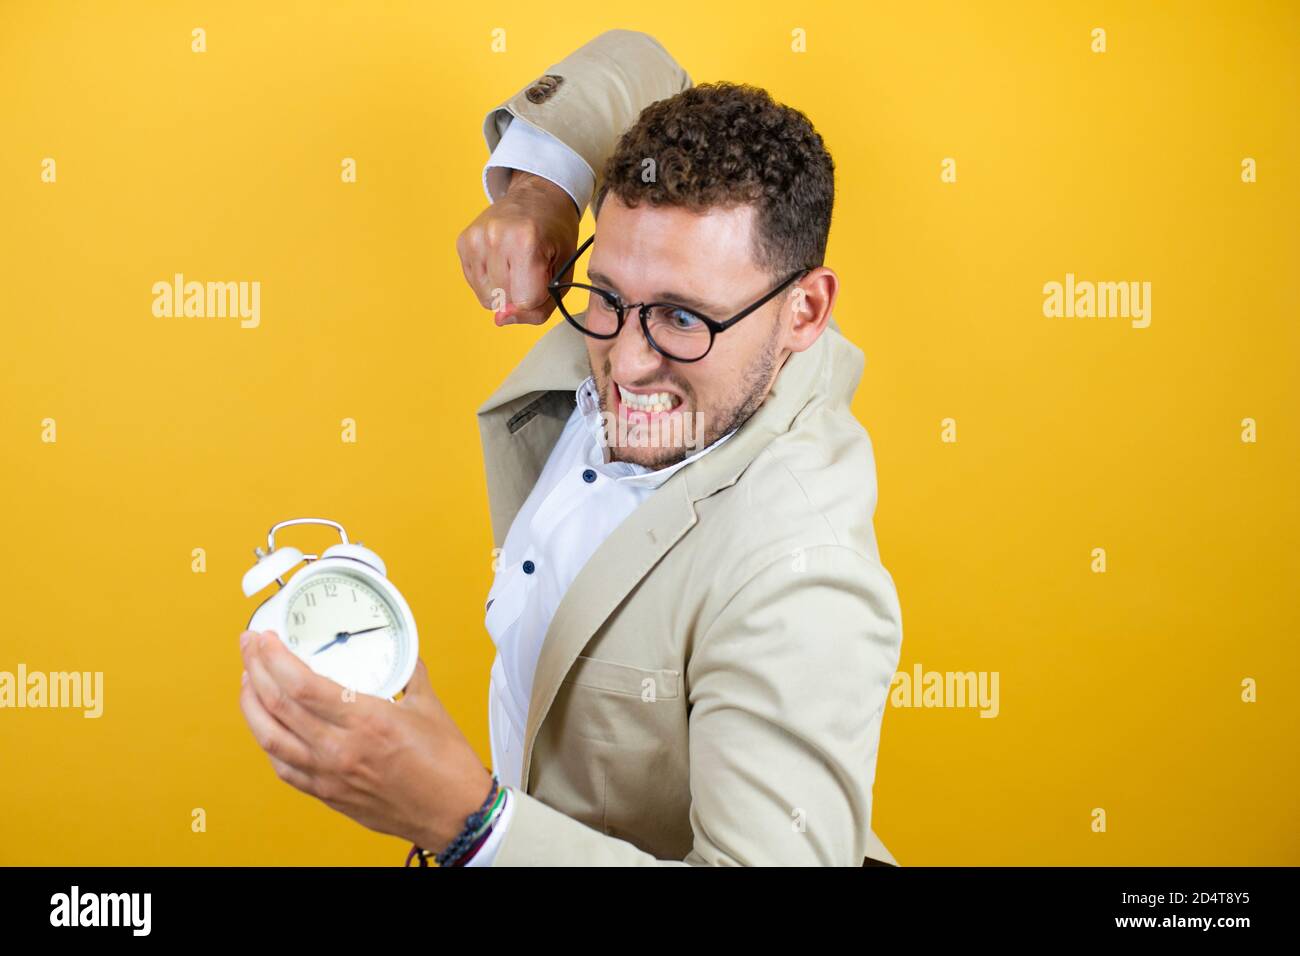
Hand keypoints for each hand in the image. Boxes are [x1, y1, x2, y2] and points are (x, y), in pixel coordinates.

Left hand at [238, 629, 493, 854]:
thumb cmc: (446, 767)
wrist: (453, 813)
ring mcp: (329, 775)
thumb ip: (409, 672)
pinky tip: (267, 726)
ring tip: (248, 682)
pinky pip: (283, 766)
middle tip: (250, 648)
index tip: (265, 639)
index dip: (273, 658)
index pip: (301, 685)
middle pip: (276, 705)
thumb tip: (400, 653)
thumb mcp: (429, 706)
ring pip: (269, 737)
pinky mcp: (327, 794)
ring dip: (251, 705)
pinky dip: (269, 741)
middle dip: (255, 670)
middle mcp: (340, 749)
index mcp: (367, 721)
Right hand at [456, 169, 579, 325]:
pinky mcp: (464, 242)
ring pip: (487, 298)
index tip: (544, 279)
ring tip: (516, 263)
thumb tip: (500, 320)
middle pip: (505, 300)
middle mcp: (495, 237)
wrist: (537, 195)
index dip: (538, 298)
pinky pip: (475, 285)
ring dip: (504, 290)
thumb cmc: (555, 235)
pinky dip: (491, 281)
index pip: (526, 300)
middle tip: (532, 268)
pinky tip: (502, 260)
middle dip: (521, 294)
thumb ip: (540, 306)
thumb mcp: (563, 272)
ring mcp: (476, 239)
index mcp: (525, 241)